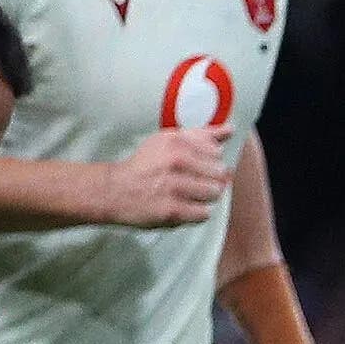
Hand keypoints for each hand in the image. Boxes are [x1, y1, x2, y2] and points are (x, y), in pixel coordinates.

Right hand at [99, 128, 227, 228]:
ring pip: (214, 193)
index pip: (216, 152)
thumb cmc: (145, 166)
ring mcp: (174, 186)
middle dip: (209, 180)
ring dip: (204, 197)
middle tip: (190, 182)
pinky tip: (182, 206)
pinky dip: (196, 212)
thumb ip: (201, 135)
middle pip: (219, 174)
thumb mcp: (168, 141)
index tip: (195, 165)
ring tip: (186, 194)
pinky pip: (204, 213)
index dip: (209, 161)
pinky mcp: (173, 210)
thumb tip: (229, 130)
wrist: (115, 190)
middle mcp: (176, 161)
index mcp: (176, 141)